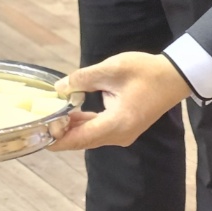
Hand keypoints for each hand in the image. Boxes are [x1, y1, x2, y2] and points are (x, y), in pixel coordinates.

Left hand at [48, 52, 190, 150]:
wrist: (173, 77)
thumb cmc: (145, 72)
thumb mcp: (111, 69)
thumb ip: (82, 78)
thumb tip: (59, 88)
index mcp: (117, 124)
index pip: (80, 139)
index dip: (57, 138)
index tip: (38, 133)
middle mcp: (119, 135)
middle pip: (82, 140)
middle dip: (60, 133)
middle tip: (37, 121)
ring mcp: (122, 134)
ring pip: (89, 136)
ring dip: (70, 128)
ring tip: (49, 115)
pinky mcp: (123, 128)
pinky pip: (98, 130)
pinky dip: (83, 124)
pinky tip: (69, 113)